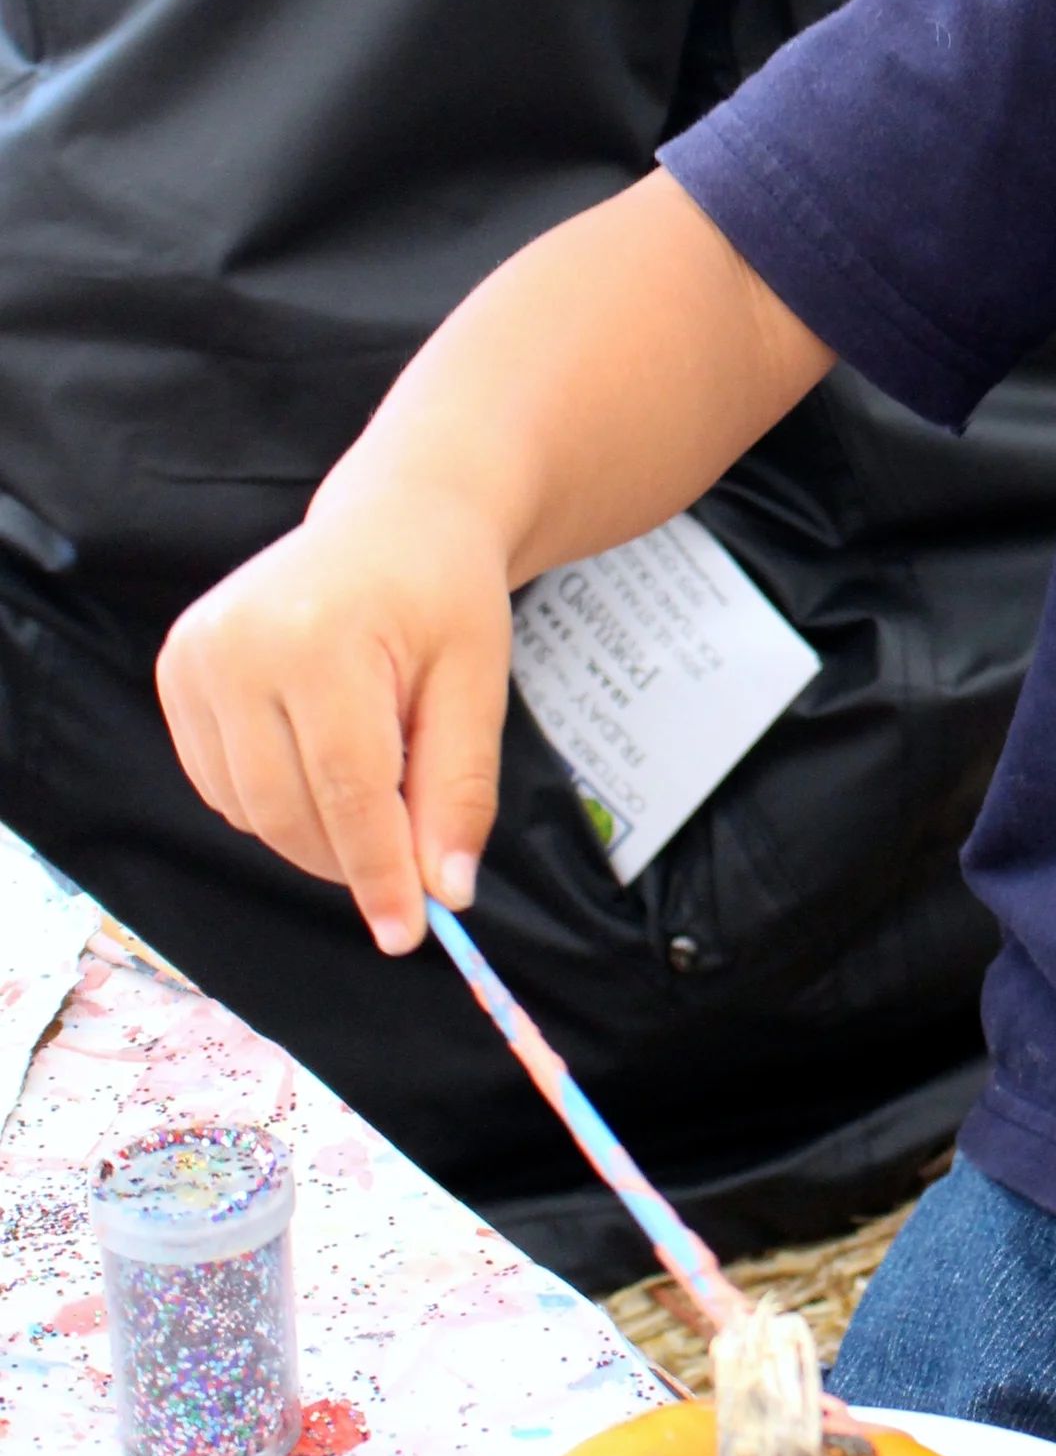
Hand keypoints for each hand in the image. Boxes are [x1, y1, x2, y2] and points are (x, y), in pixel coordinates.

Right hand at [157, 489, 515, 957]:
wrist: (392, 522)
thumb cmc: (444, 596)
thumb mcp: (478, 683)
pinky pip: (222, 786)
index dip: (379, 872)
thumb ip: (460, 789)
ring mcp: (195, 656)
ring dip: (316, 832)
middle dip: (353, 859)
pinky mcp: (176, 670)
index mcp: (320, 636)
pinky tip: (324, 760)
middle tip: (412, 868)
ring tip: (378, 776)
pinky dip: (276, 802)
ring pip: (250, 810)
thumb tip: (447, 893)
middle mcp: (238, 644)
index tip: (406, 934)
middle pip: (290, 810)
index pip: (348, 790)